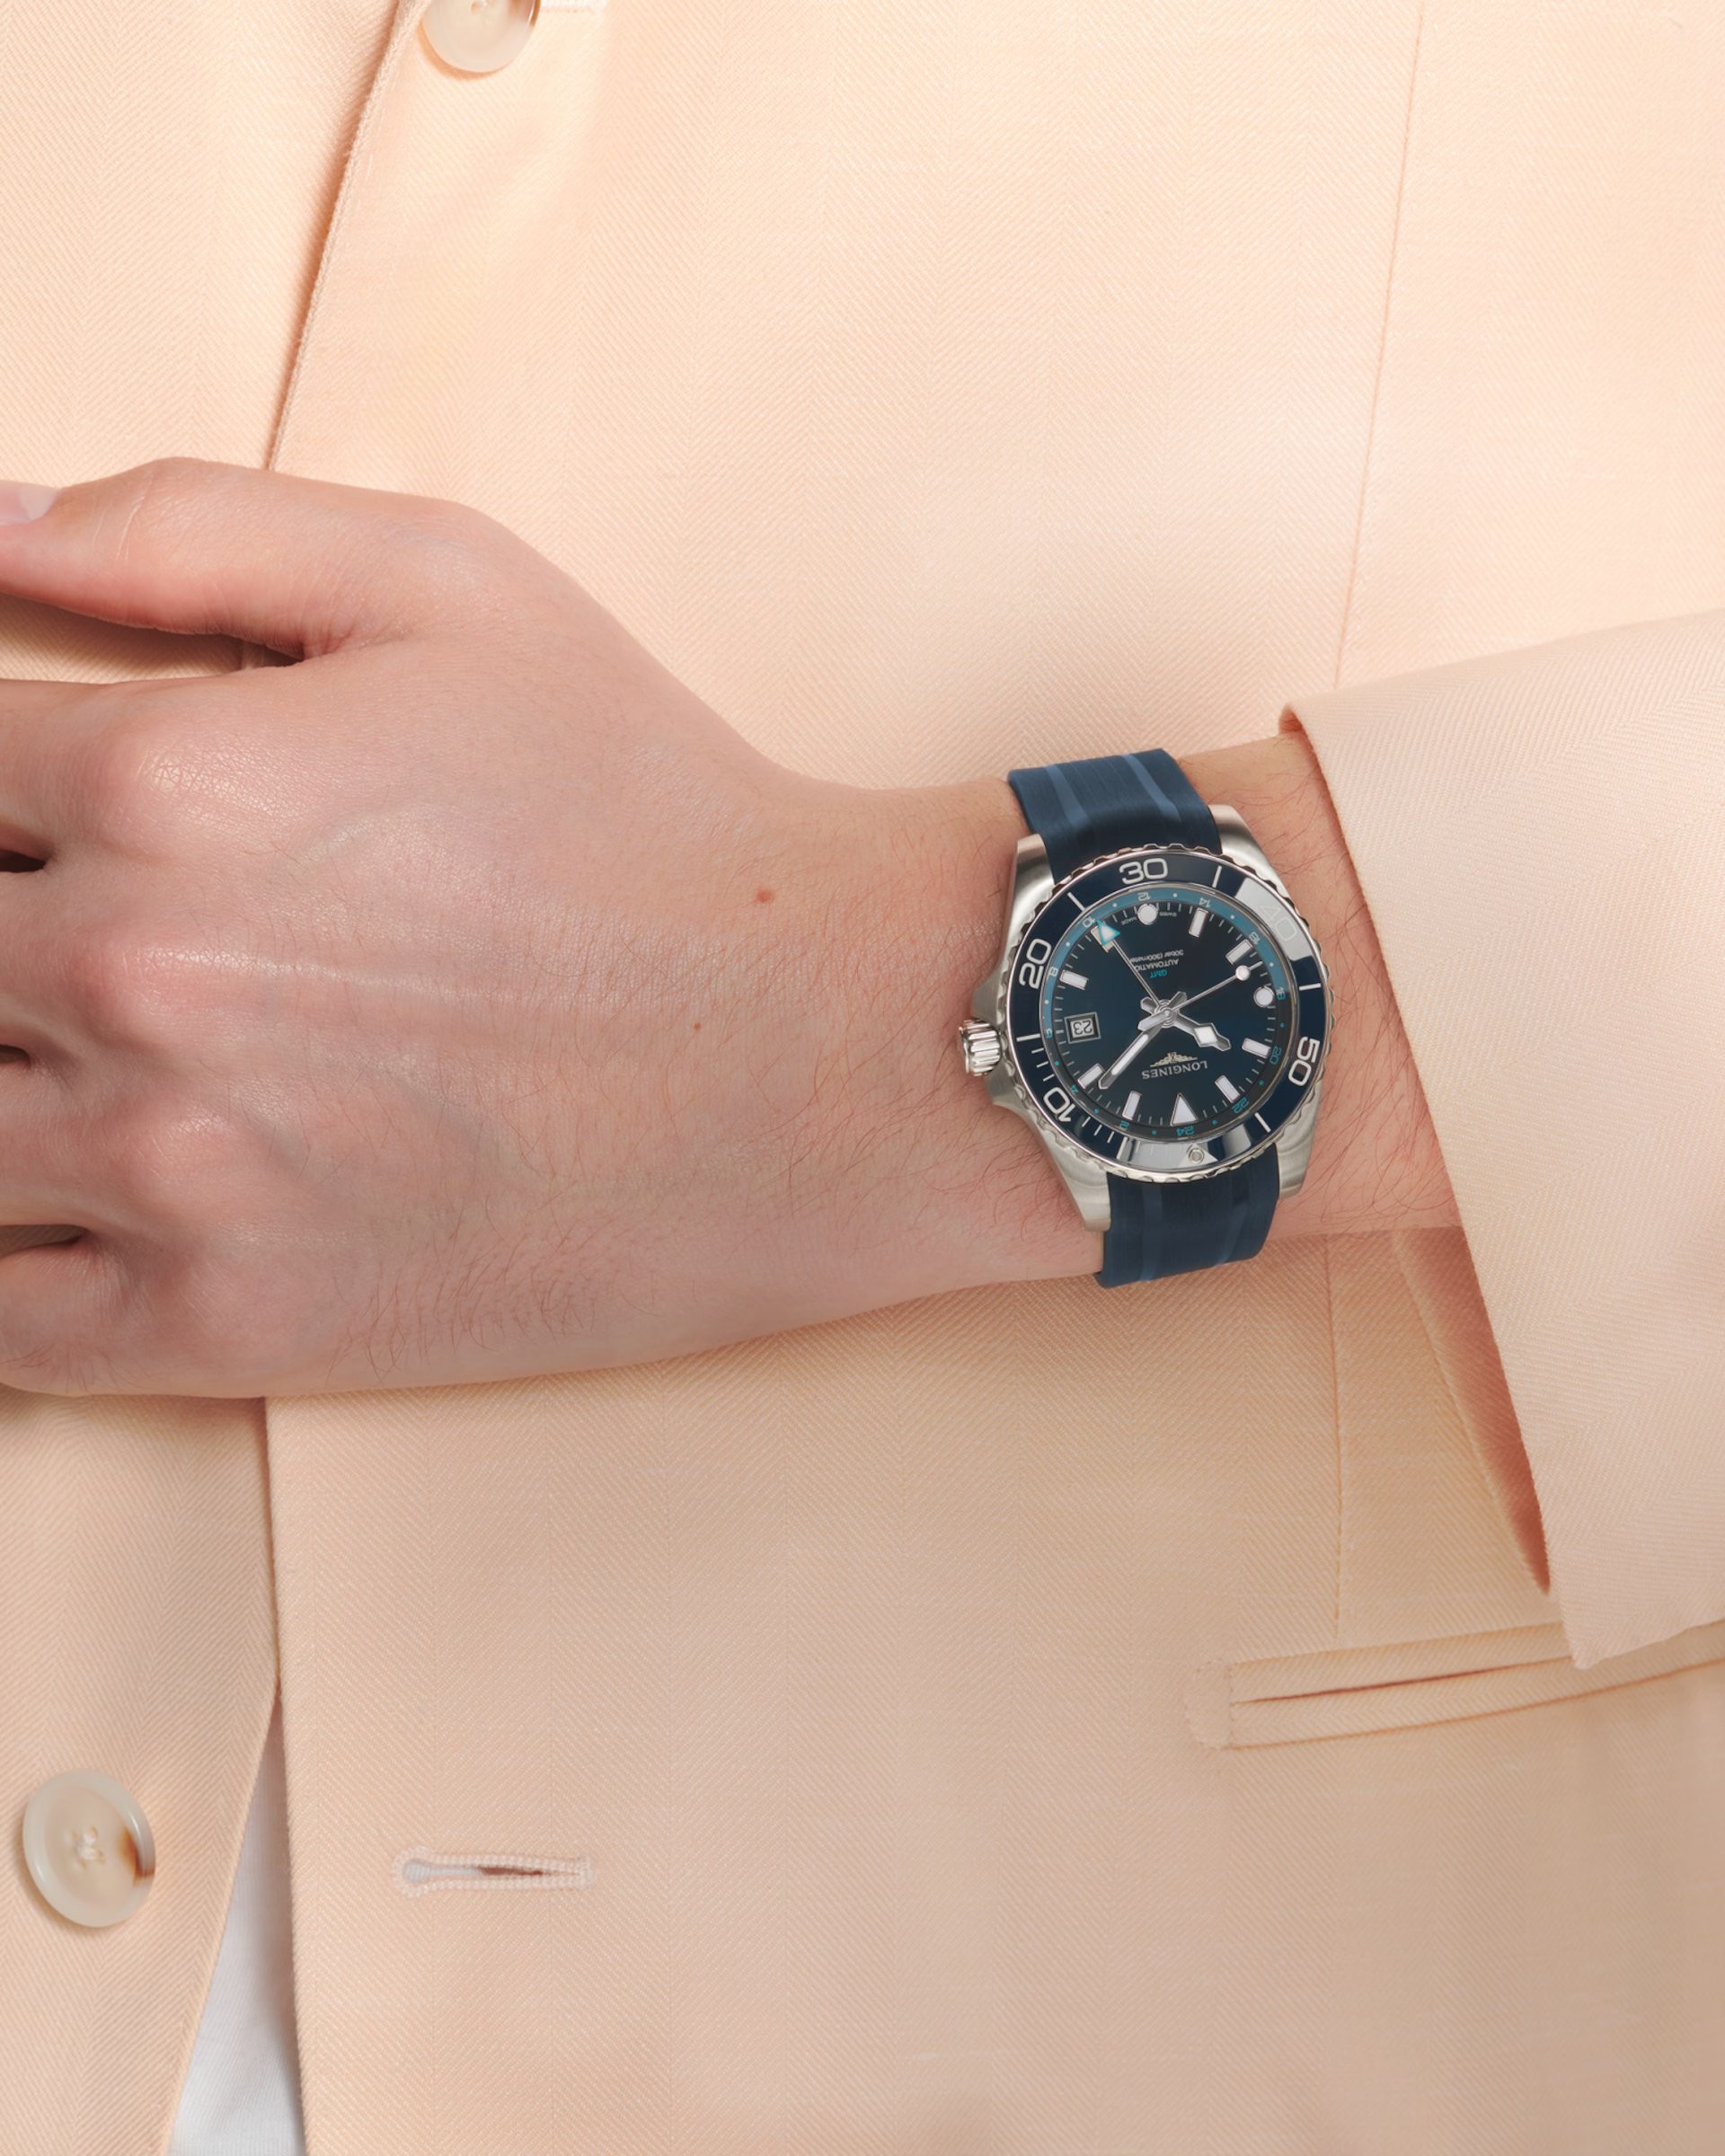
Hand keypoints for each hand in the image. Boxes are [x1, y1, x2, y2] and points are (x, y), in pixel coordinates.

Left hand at [0, 460, 1450, 1397]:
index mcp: (161, 773)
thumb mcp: (456, 587)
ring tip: (89, 1052)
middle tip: (100, 944)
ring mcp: (168, 1172)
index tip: (47, 820)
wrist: (832, 1053)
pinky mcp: (225, 1326)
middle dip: (0, 923)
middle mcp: (127, 971)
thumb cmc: (656, 814)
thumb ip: (188, 529)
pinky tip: (68, 1199)